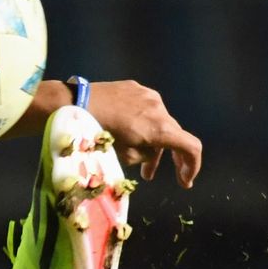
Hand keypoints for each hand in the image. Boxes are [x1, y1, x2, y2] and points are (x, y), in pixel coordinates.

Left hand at [87, 79, 201, 187]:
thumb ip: (144, 156)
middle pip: (174, 135)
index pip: (191, 147)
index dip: (192, 166)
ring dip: (153, 141)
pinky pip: (145, 109)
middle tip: (164, 175)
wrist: (75, 103)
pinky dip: (142, 124)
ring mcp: (149, 96)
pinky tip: (127, 131)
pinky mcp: (136, 88)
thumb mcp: (123, 156)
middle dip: (170, 158)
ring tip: (139, 160)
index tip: (185, 181)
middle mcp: (160, 109)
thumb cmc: (97, 134)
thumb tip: (149, 152)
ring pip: (159, 122)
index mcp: (160, 128)